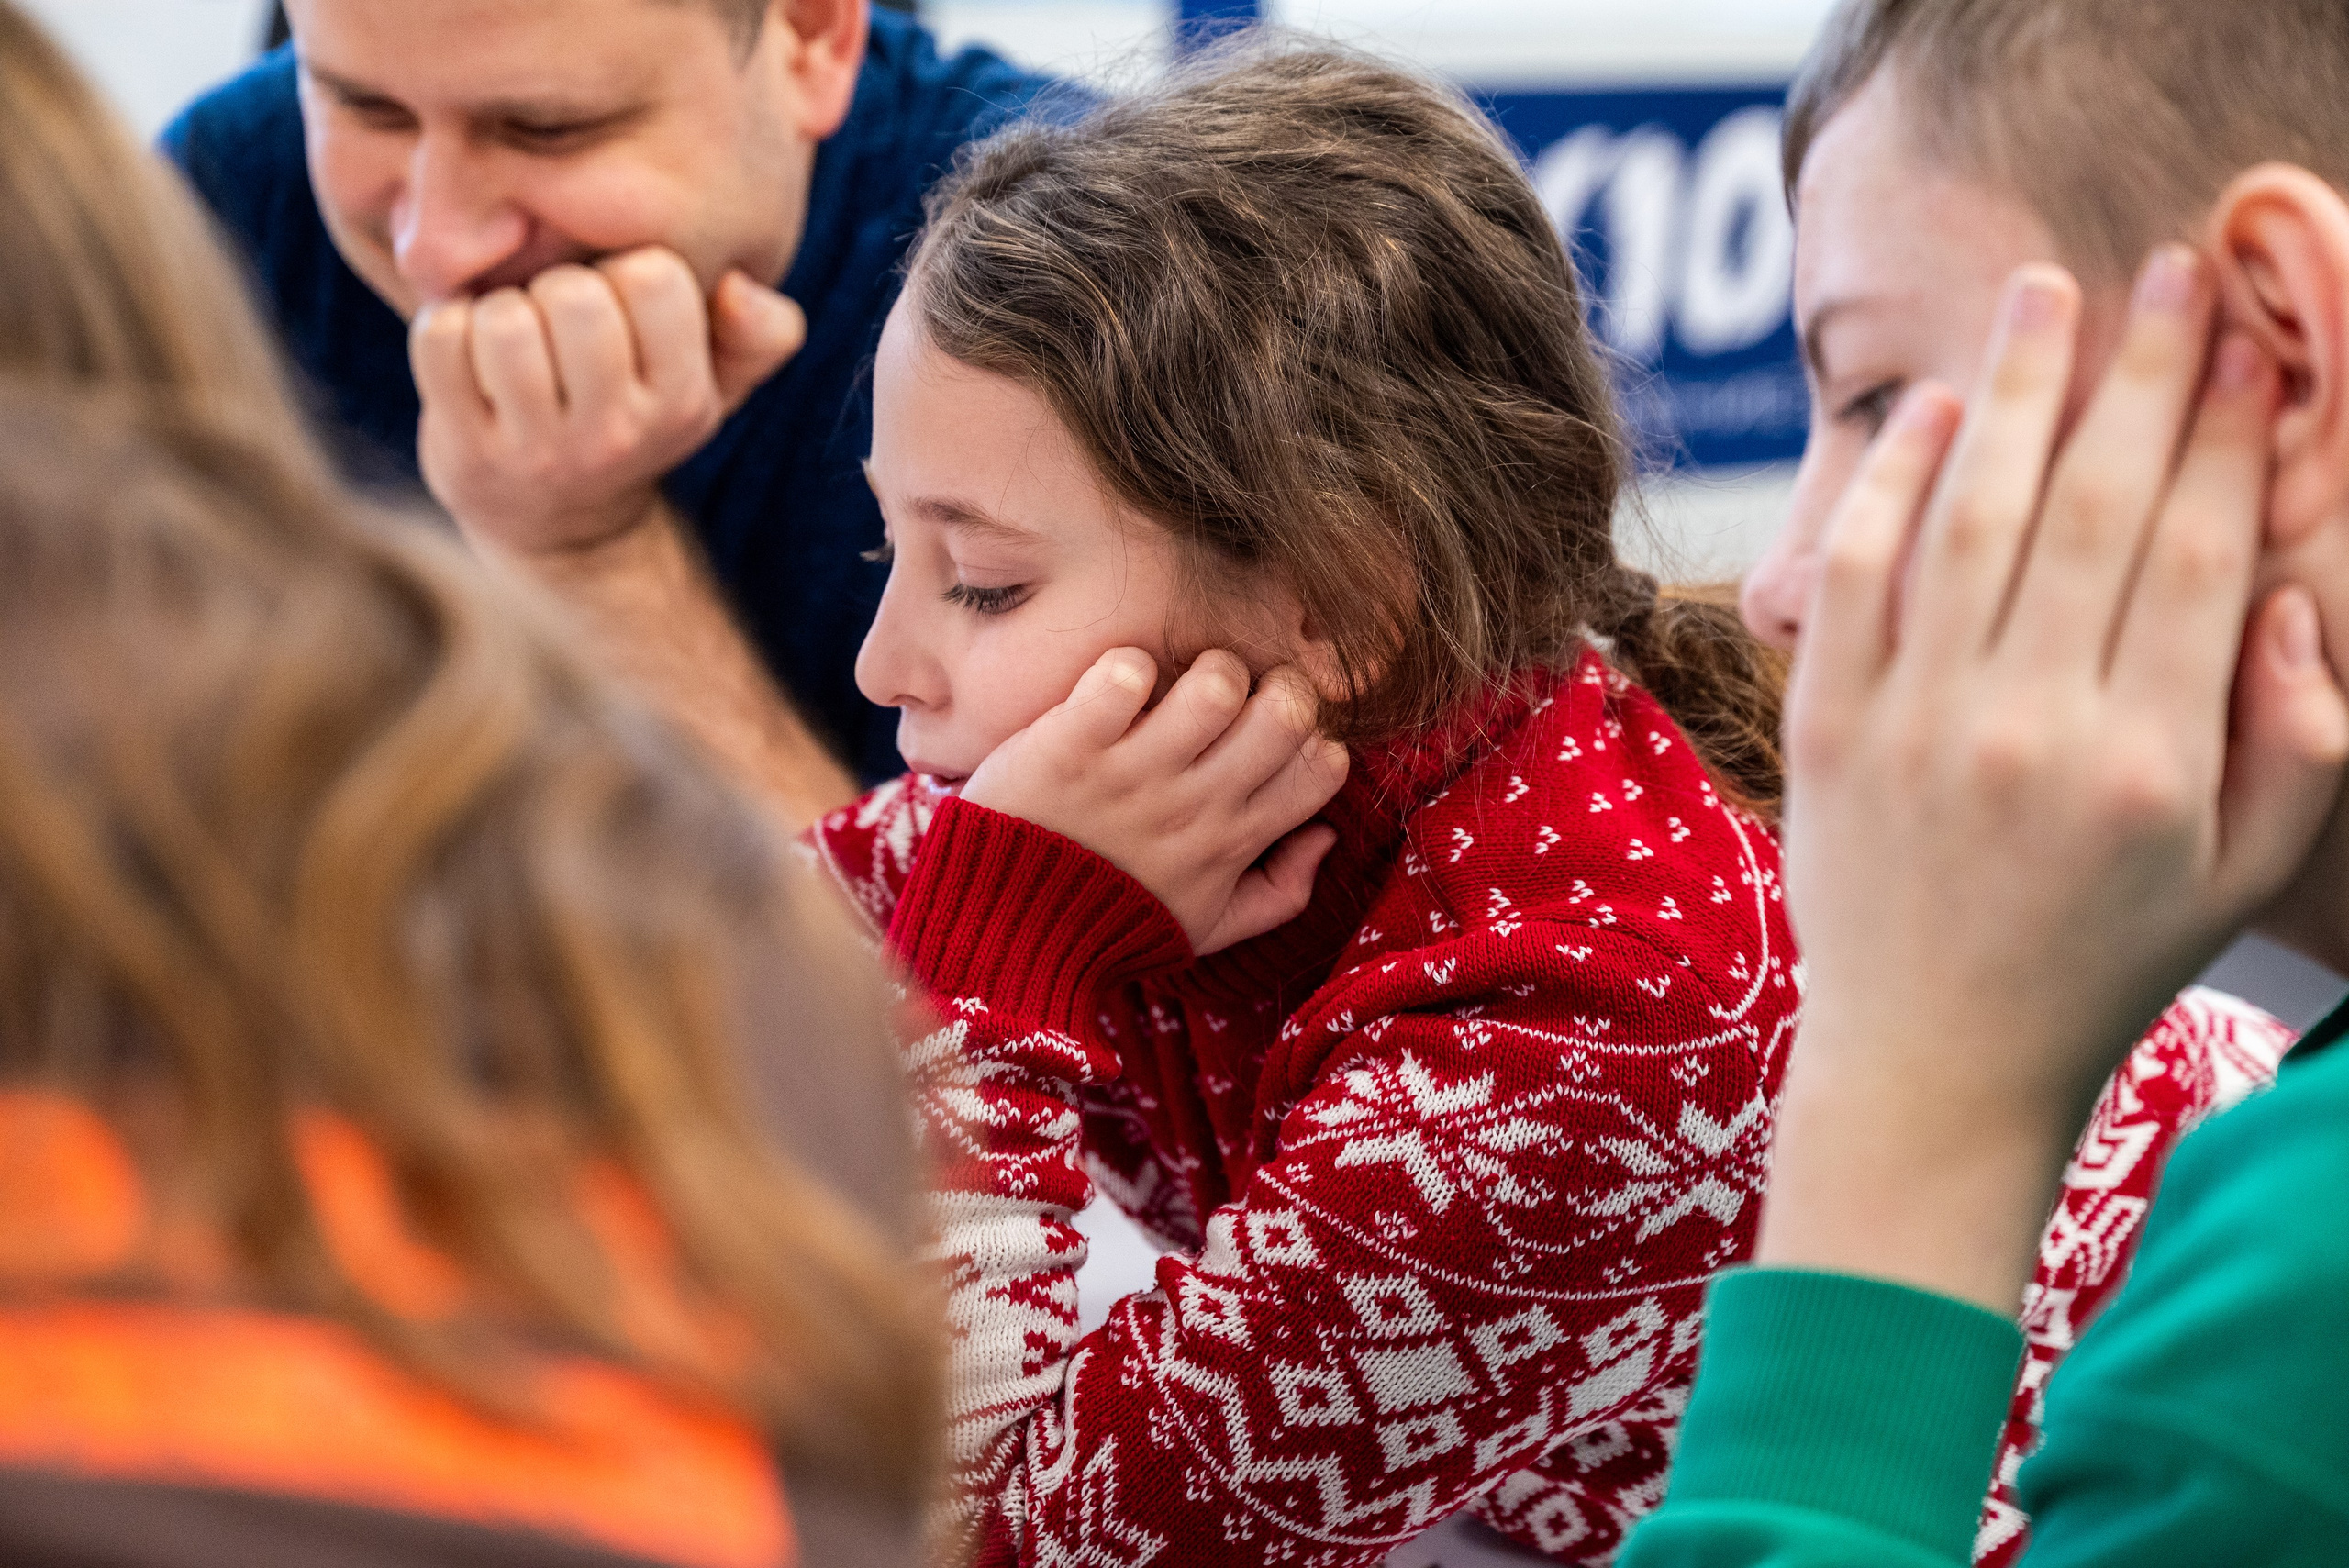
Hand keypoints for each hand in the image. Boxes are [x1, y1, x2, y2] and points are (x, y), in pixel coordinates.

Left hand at [411, 248, 805, 557]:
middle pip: (575, 297)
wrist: (558, 524)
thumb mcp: (713, 383)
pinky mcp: (465, 453)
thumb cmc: (633, 415)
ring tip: (511, 342)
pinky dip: (444, 329)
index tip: (619, 306)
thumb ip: (760, 332)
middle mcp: (617, 435)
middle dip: (556, 289)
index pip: (656, 278)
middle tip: (555, 323)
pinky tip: (466, 359)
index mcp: (685, 402)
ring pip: (504, 320)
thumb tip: (735, 286)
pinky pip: (440, 340)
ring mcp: (538, 451)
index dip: (627, 270)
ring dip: (496, 312)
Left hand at [960, 648, 1351, 954]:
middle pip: (1289, 712)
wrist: (1004, 935)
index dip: (1311, 735)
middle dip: (1273, 686)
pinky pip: (1124, 676)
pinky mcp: (1073, 745)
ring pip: (1218, 683)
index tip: (1273, 740)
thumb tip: (1326, 835)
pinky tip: (1111, 692)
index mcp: (1233, 841)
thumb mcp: (1206, 926)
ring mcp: (1134, 774)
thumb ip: (1279, 891)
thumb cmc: (1112, 924)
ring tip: (1172, 690)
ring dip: (1204, 669)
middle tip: (1232, 702)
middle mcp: (1196, 805)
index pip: (1325, 765)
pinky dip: (1124, 669)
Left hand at [1761, 251, 2348, 1308]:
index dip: (2231, 436)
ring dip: (2019, 392)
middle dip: (2145, 373)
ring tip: (2049, 293)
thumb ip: (2299, 738)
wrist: (1931, 1057)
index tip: (2254, 347)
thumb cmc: (2102, 963)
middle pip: (2098, 507)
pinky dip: (1894, 485)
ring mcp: (1917, 721)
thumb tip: (2286, 597)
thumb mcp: (2240, 876)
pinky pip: (1859, 576)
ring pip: (1977, 518)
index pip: (2201, 553)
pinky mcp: (1828, 727)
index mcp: (2152, 760)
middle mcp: (2033, 725)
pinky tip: (1936, 412)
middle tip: (2173, 269)